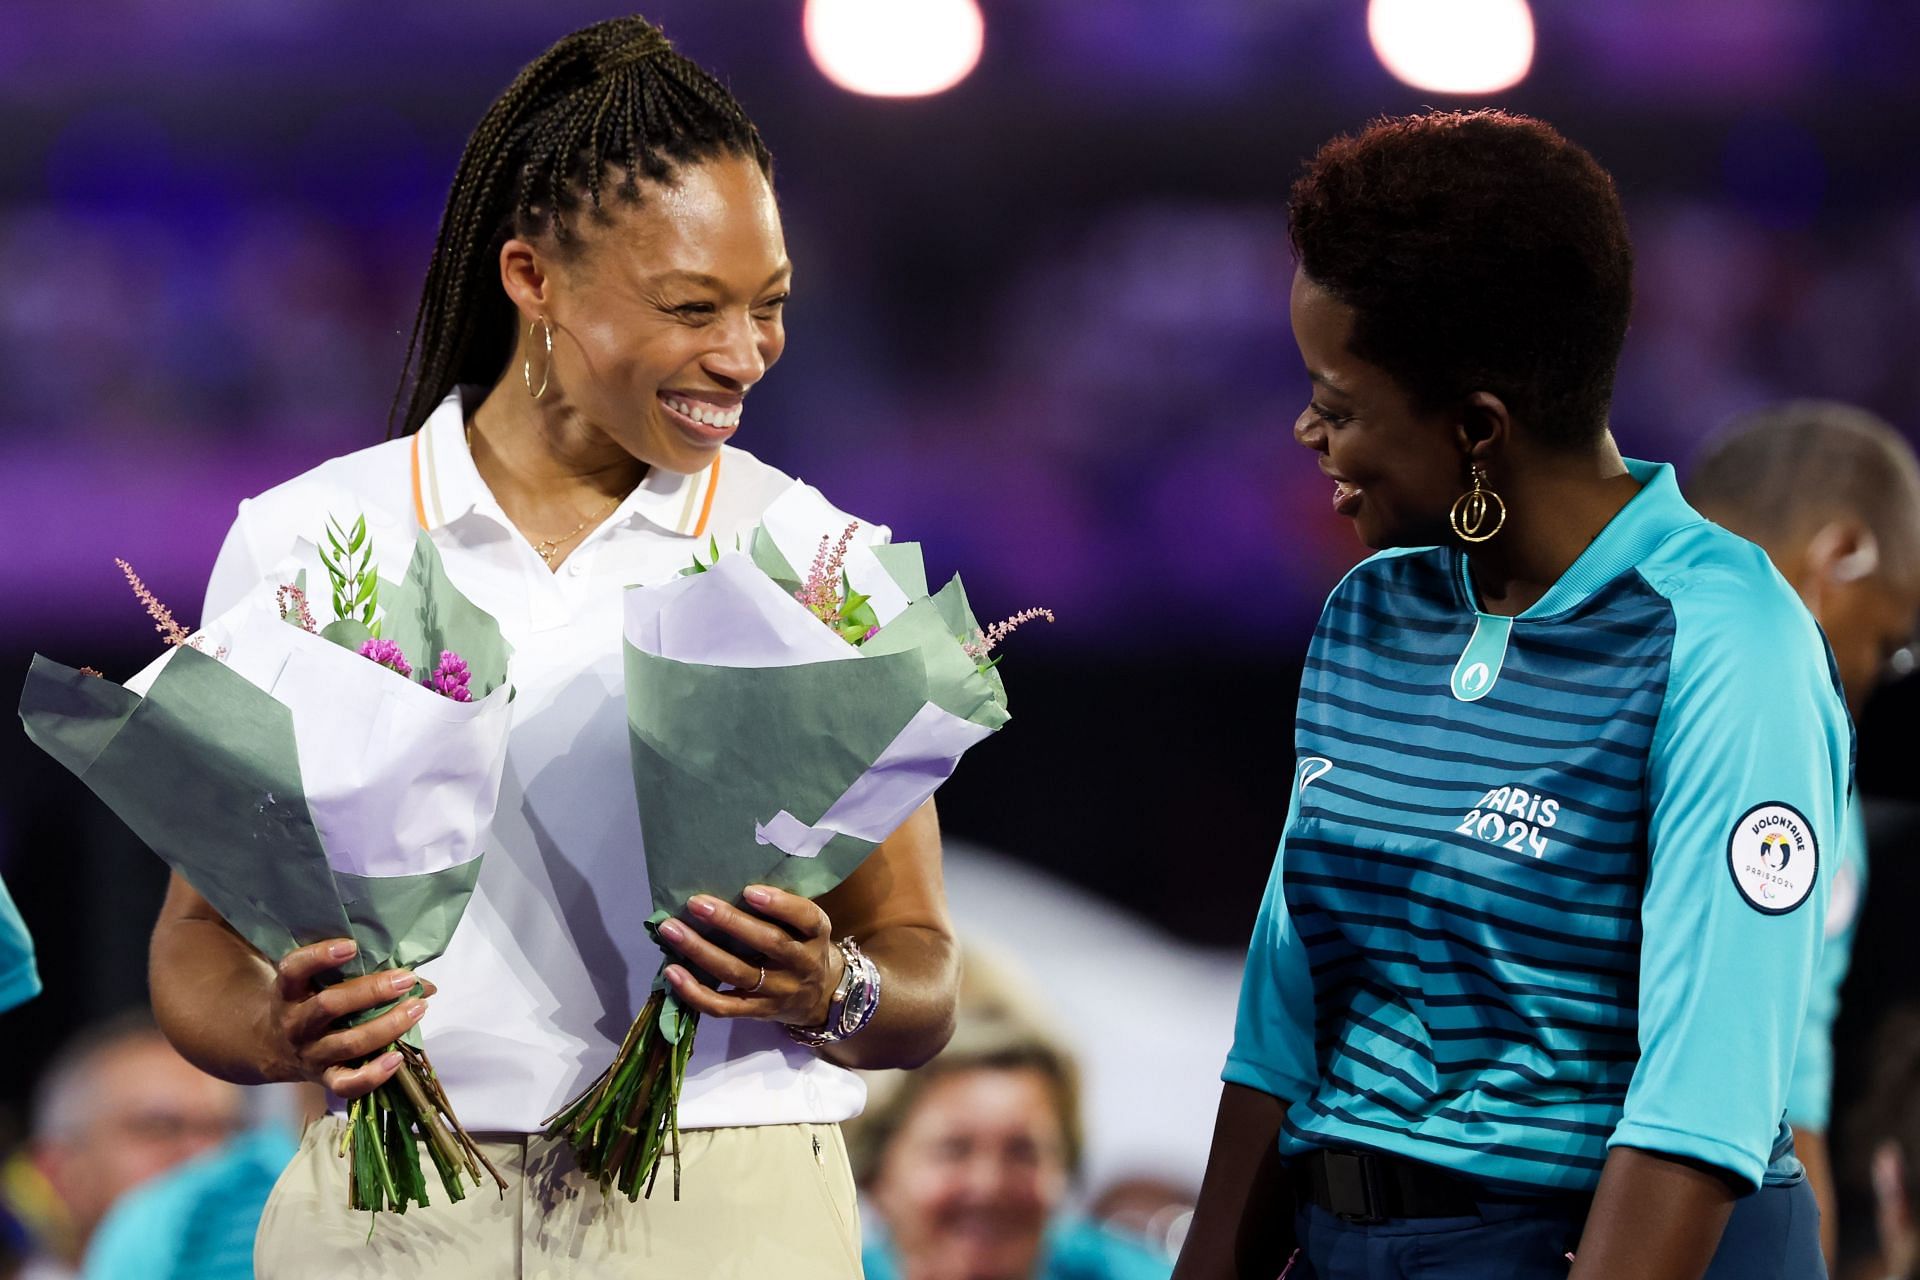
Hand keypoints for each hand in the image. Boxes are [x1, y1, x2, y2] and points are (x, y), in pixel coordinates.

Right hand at [270, 939, 436, 1097]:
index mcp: (288, 991)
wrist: (272, 1048)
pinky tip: (397, 1057)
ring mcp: (309, 1053)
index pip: (293, 969)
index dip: (319, 956)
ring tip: (418, 1008)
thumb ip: (358, 973)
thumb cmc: (307, 1002)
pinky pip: (347, 1083)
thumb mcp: (315, 982)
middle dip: (372, 991)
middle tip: (405, 980)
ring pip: (348, 1043)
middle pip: (329, 1006)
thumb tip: (423, 983)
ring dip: (388, 1026)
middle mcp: (295, 1023)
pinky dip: (373, 1074)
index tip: (352, 946)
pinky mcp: (323, 1078)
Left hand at [655, 886, 844, 1027]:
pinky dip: (695, 991)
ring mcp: (778, 992)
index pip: (806, 918)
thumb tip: (728, 880)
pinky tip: (673, 972)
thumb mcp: (806, 927)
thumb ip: (782, 909)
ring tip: (672, 930)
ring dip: (701, 951)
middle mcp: (801, 964)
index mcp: (815, 935)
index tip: (750, 890)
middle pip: (769, 943)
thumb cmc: (802, 946)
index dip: (780, 905)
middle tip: (696, 902)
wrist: (820, 997)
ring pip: (738, 972)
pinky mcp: (756, 1012)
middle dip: (730, 922)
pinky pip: (723, 1006)